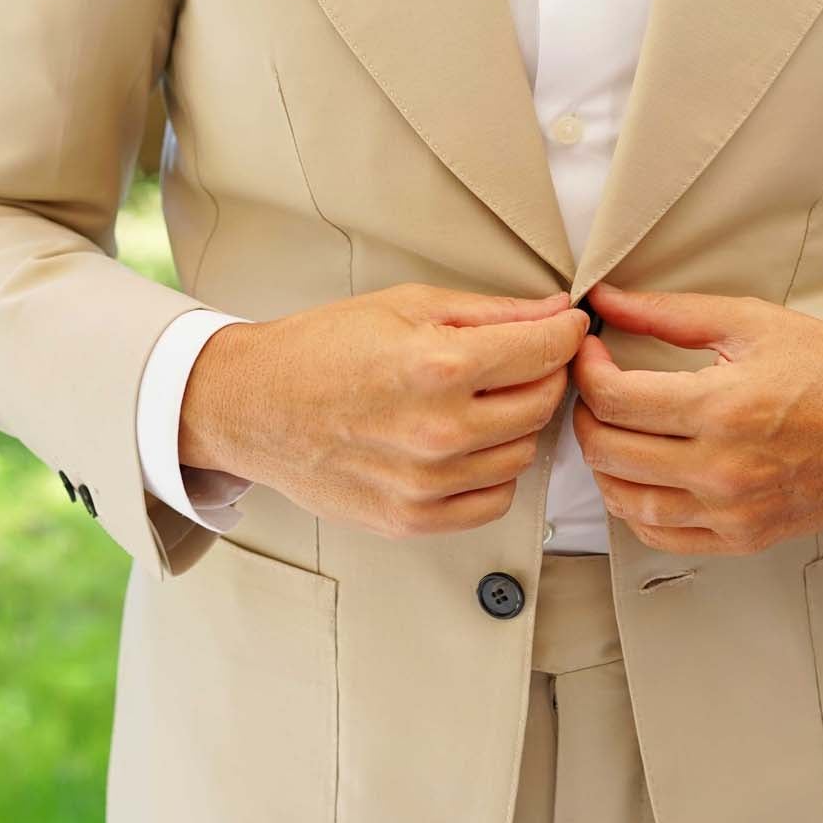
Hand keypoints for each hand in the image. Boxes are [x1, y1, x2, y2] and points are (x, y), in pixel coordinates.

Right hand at [179, 283, 589, 537]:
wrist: (253, 404)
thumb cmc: (323, 347)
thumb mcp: (408, 304)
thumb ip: (492, 311)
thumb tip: (557, 312)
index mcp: (440, 365)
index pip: (546, 351)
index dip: (567, 333)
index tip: (568, 328)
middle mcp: (440, 429)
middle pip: (543, 403)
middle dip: (544, 374)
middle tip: (521, 360)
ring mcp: (428, 481)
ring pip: (524, 453)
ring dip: (517, 425)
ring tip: (481, 401)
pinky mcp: (413, 518)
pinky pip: (494, 500)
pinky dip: (492, 472)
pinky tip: (466, 444)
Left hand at [570, 280, 822, 555]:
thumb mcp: (751, 322)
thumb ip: (669, 313)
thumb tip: (604, 300)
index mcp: (724, 408)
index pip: (614, 399)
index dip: (585, 369)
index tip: (590, 349)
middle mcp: (725, 469)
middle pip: (608, 451)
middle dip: (585, 412)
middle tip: (594, 386)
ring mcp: (733, 512)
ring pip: (625, 501)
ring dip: (602, 464)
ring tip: (611, 429)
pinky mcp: (744, 538)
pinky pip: (661, 536)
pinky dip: (634, 508)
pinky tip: (638, 476)